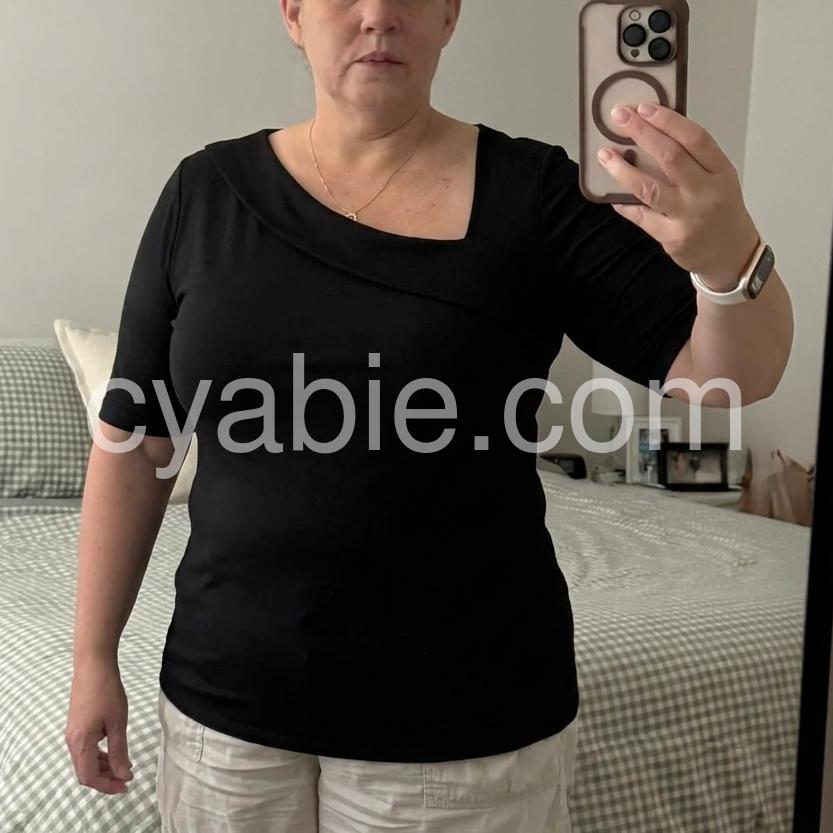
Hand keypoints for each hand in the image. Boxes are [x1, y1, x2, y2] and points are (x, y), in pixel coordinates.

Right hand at [65, 658, 134, 794]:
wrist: (93, 666)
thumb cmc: (106, 692)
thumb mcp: (117, 723)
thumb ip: (119, 751)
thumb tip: (123, 774)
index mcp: (80, 744)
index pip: (89, 777)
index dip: (107, 785)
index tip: (126, 785)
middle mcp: (72, 742)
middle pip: (86, 771)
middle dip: (106, 778)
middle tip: (128, 778)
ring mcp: (73, 733)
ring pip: (86, 760)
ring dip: (104, 766)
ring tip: (125, 765)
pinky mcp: (78, 725)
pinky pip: (86, 748)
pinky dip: (100, 754)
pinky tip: (116, 751)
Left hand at [597, 102, 760, 287]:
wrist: (732, 255)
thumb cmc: (721, 210)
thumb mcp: (720, 179)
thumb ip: (694, 160)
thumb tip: (653, 134)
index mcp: (721, 171)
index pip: (695, 139)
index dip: (668, 121)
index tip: (644, 108)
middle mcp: (706, 192)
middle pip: (670, 157)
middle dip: (641, 134)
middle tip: (619, 117)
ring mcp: (688, 217)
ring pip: (650, 188)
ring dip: (622, 170)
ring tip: (604, 155)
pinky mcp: (672, 238)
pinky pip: (641, 216)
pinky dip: (624, 203)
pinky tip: (610, 194)